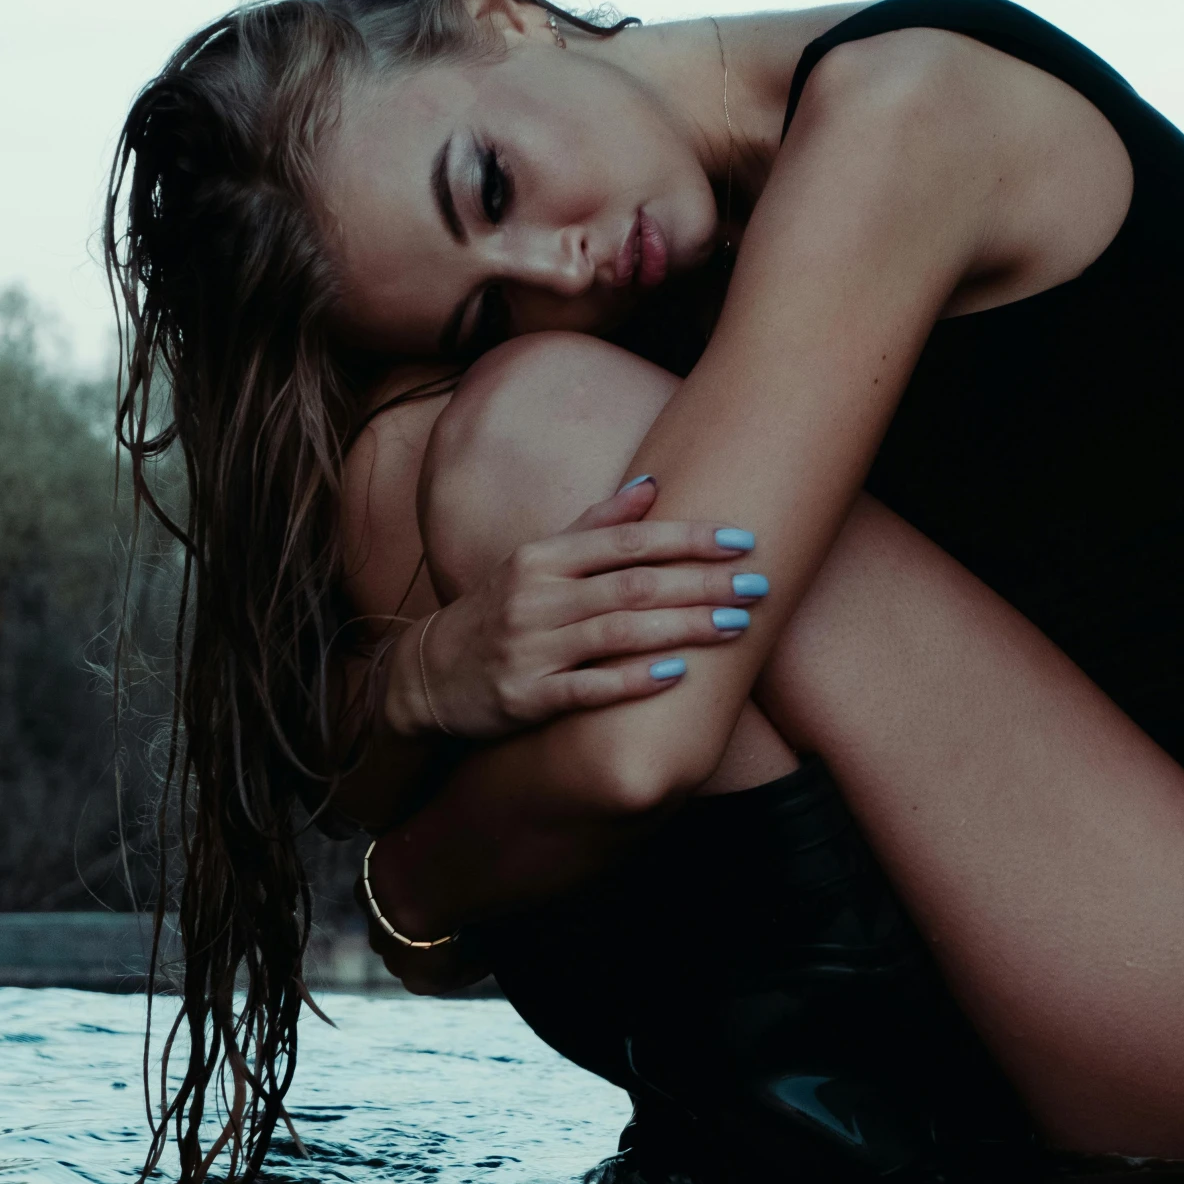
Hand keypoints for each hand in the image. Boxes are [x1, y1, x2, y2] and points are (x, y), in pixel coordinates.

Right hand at [382, 477, 766, 741]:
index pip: (627, 541)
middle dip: (700, 584)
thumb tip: (653, 485)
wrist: (427, 676)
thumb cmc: (499, 611)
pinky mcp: (524, 698)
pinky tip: (675, 675)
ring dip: (682, 629)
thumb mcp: (537, 560)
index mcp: (543, 557)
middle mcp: (536, 597)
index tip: (742, 541)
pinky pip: (586, 689)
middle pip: (633, 586)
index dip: (688, 539)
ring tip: (735, 626)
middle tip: (757, 586)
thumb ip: (595, 526)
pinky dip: (631, 680)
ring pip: (617, 633)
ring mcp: (530, 649)